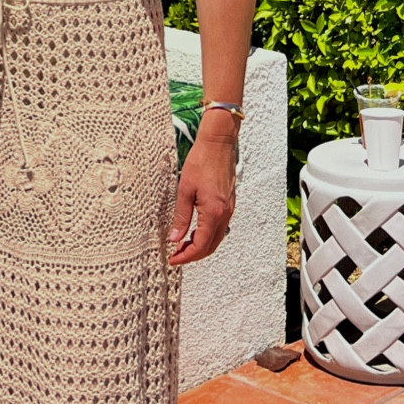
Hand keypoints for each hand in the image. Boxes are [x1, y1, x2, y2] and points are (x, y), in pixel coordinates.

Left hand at [169, 133, 235, 264]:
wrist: (218, 144)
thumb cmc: (201, 161)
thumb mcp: (184, 190)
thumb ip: (181, 216)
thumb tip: (175, 237)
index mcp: (213, 212)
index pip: (201, 245)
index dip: (186, 256)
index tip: (173, 259)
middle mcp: (224, 213)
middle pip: (211, 246)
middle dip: (194, 255)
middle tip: (176, 256)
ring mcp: (229, 209)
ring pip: (217, 238)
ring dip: (201, 246)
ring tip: (183, 246)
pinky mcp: (229, 203)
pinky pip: (220, 227)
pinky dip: (208, 235)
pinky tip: (195, 231)